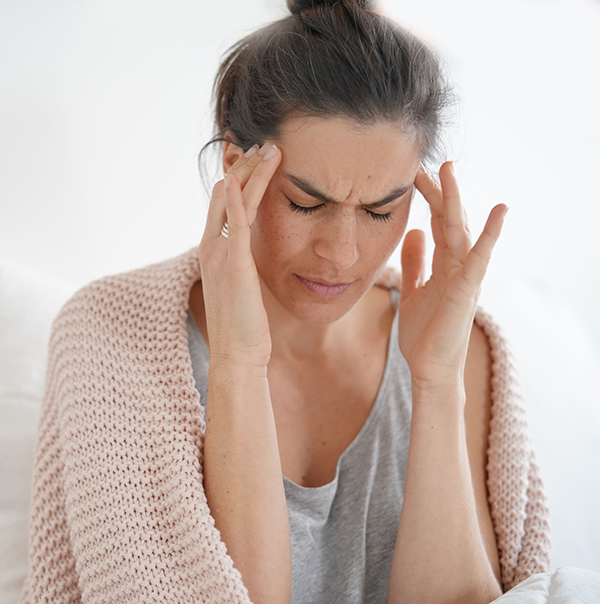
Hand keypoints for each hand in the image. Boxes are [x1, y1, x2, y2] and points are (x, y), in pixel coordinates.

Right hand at [198, 143, 280, 371]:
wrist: (238, 354)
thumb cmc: (245, 325)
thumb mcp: (242, 287)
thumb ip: (243, 265)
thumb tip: (252, 255)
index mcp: (216, 252)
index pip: (225, 205)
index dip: (239, 180)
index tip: (256, 159)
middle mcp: (213, 248)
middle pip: (226, 196)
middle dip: (245, 167)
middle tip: (264, 143)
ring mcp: (221, 255)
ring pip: (234, 203)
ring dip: (250, 173)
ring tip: (268, 147)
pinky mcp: (234, 265)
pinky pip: (235, 224)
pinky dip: (234, 198)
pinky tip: (238, 177)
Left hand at [397, 161, 506, 391]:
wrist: (429, 369)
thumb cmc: (425, 334)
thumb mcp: (412, 291)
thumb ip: (414, 263)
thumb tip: (414, 233)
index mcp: (444, 266)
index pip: (437, 225)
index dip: (428, 200)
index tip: (414, 177)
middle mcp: (457, 267)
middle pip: (449, 222)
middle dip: (439, 193)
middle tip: (426, 165)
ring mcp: (465, 277)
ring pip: (461, 232)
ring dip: (456, 201)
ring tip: (449, 170)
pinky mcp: (467, 291)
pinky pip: (479, 259)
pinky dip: (489, 235)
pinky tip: (498, 211)